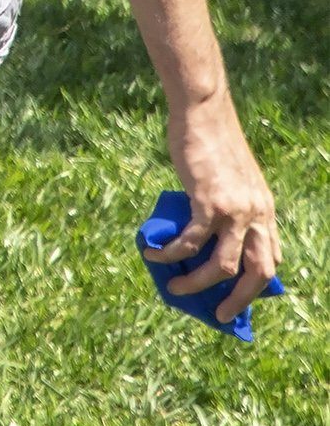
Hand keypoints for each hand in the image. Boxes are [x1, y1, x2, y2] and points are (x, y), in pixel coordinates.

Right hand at [152, 98, 281, 321]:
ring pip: (222, 266)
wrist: (203, 112)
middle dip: (238, 299)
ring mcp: (234, 211)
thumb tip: (206, 225)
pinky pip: (190, 241)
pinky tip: (155, 254)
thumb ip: (229, 201)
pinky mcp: (208, 203)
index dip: (256, 281)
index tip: (238, 292)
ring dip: (198, 283)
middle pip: (257, 273)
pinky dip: (172, 254)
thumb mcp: (233, 175)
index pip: (271, 257)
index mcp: (264, 209)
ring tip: (175, 288)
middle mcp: (256, 215)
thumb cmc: (211, 138)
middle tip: (219, 313)